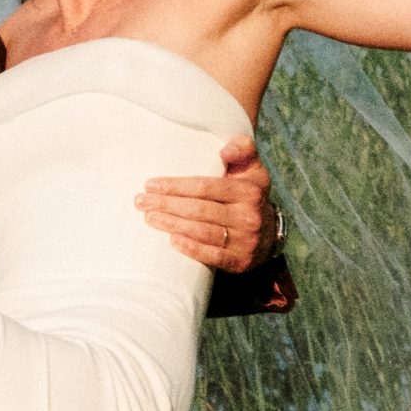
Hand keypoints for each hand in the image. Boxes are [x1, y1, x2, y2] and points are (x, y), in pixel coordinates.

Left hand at [137, 137, 278, 271]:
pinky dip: (192, 249)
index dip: (176, 186)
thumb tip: (224, 150)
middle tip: (141, 202)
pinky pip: (213, 256)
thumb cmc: (249, 194)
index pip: (205, 187)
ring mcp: (246, 240)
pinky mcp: (241, 261)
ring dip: (172, 225)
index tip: (151, 184)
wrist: (270, 233)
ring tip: (149, 218)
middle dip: (167, 205)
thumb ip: (242, 148)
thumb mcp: (252, 167)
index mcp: (248, 190)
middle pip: (199, 209)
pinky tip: (172, 241)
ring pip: (203, 232)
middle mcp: (248, 216)